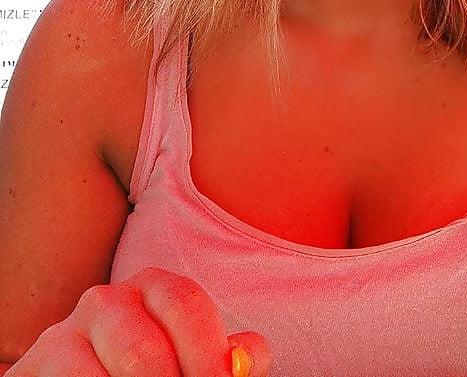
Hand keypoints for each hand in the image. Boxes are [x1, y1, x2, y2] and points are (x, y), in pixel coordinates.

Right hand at [6, 267, 272, 376]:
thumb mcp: (192, 358)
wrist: (93, 376)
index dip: (208, 352)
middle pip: (144, 349)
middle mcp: (105, 301)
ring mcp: (63, 336)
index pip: (185, 304)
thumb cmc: (156, 371)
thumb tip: (245, 359)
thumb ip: (222, 357)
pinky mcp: (31, 372)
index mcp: (153, 287)